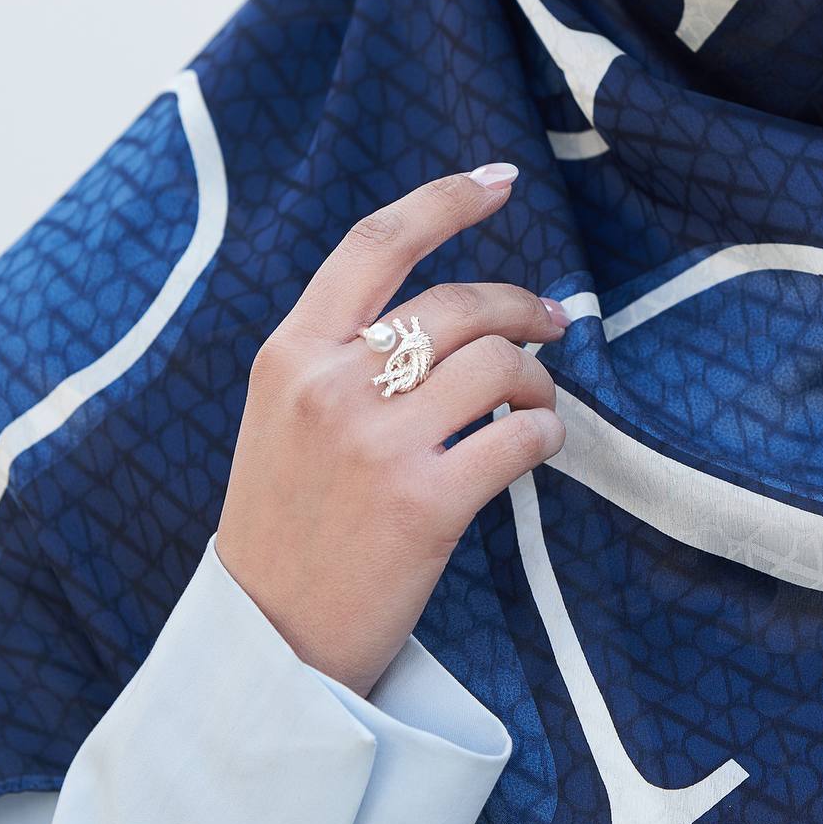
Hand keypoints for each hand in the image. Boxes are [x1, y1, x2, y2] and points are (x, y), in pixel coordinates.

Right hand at [214, 162, 566, 697]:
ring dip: (535, 377)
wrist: (270, 642)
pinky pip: (518, 435)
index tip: (499, 181)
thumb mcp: (282, 421)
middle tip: (552, 324)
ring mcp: (375, 444)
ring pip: (496, 364)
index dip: (444, 201)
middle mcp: (328, 387)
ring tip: (534, 400)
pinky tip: (538, 445)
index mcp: (289, 356)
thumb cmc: (289, 527)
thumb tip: (445, 314)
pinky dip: (545, 432)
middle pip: (457, 303)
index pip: (374, 245)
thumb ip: (341, 359)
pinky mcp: (424, 502)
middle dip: (521, 307)